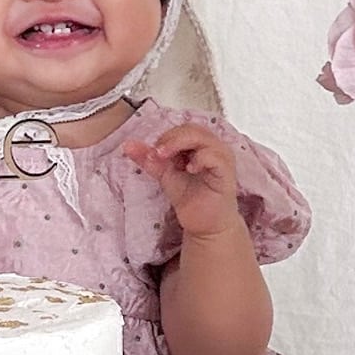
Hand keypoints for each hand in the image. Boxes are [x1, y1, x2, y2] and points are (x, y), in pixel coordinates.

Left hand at [125, 123, 243, 241]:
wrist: (203, 225)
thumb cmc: (190, 198)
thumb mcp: (165, 175)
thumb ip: (149, 159)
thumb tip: (128, 145)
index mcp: (200, 144)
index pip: (182, 129)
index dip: (165, 138)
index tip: (151, 154)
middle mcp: (214, 146)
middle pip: (191, 129)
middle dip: (170, 139)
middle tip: (157, 154)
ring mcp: (222, 157)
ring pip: (202, 137)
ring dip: (180, 144)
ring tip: (168, 159)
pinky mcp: (227, 171)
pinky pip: (214, 156)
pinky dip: (200, 158)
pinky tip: (189, 169)